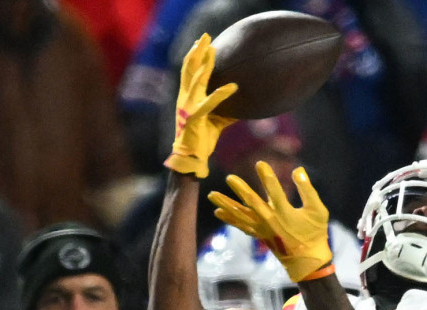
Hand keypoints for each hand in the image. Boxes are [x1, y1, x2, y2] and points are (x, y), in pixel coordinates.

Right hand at [164, 33, 237, 177]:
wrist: (191, 157)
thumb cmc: (202, 138)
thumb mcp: (217, 120)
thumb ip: (226, 109)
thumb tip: (241, 103)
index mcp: (188, 97)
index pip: (190, 71)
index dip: (195, 55)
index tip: (202, 42)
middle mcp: (185, 98)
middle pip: (189, 68)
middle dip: (197, 51)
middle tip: (205, 36)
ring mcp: (188, 107)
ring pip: (195, 80)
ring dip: (204, 64)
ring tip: (213, 50)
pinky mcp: (195, 119)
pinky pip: (209, 104)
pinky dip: (220, 94)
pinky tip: (232, 87)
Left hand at [208, 162, 332, 281]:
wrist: (306, 260)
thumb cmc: (315, 232)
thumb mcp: (318, 210)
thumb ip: (307, 190)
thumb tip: (297, 170)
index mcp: (286, 213)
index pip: (276, 192)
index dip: (268, 178)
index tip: (260, 164)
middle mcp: (271, 221)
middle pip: (253, 203)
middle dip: (241, 190)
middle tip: (229, 178)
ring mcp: (263, 229)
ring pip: (241, 216)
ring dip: (226, 205)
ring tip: (212, 195)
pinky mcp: (259, 235)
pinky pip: (241, 226)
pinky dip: (230, 219)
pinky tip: (217, 212)